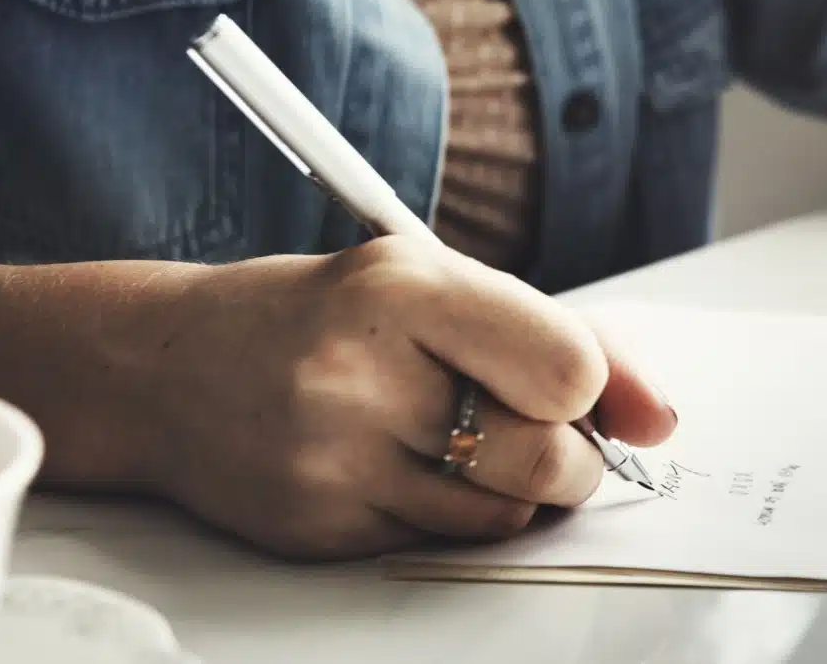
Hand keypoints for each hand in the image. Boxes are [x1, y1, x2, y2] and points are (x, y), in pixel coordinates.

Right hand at [135, 235, 676, 559]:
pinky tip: (404, 468)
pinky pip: (439, 544)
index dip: (589, 387)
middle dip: (573, 459)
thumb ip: (559, 335)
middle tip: (550, 437)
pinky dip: (450, 515)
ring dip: (514, 492)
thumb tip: (660, 418)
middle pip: (544, 459)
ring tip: (464, 442)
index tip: (570, 384)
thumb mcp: (433, 283)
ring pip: (502, 518)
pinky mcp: (314, 529)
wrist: (166, 368)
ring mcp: (329, 462)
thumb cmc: (324, 315)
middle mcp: (357, 375)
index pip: (564, 366)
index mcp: (399, 288)